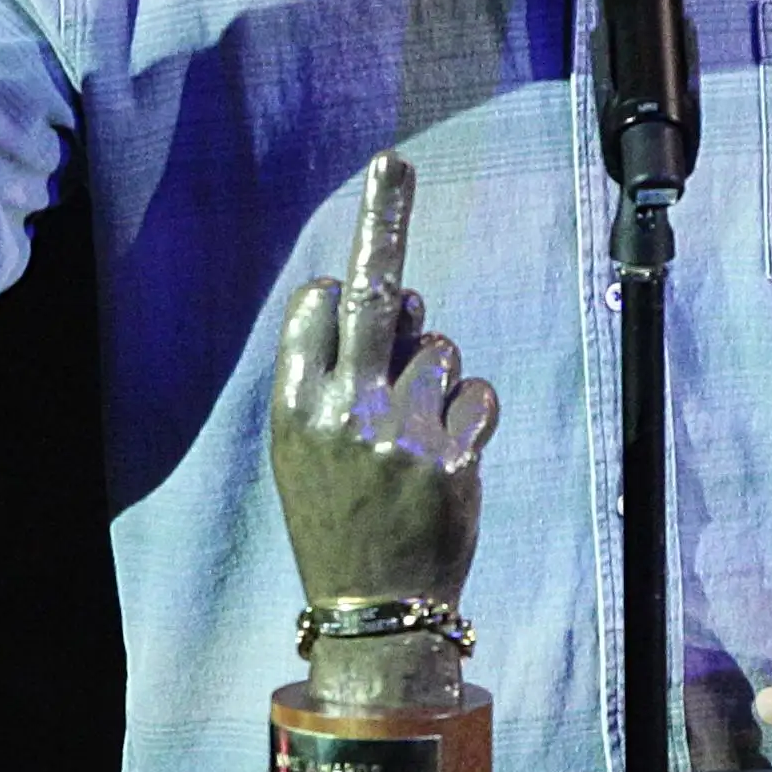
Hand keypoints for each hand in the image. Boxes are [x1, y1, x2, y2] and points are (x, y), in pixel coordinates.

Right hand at [271, 153, 499, 606]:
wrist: (375, 608)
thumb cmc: (341, 515)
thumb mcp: (306, 449)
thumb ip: (337, 372)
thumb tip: (398, 292)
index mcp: (294, 407)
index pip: (320, 305)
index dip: (341, 293)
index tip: (349, 283)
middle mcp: (342, 412)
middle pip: (371, 292)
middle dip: (383, 219)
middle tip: (393, 162)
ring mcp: (400, 432)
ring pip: (439, 344)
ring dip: (438, 370)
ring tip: (417, 433)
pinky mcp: (452, 455)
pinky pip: (477, 389)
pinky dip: (472, 409)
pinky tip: (450, 452)